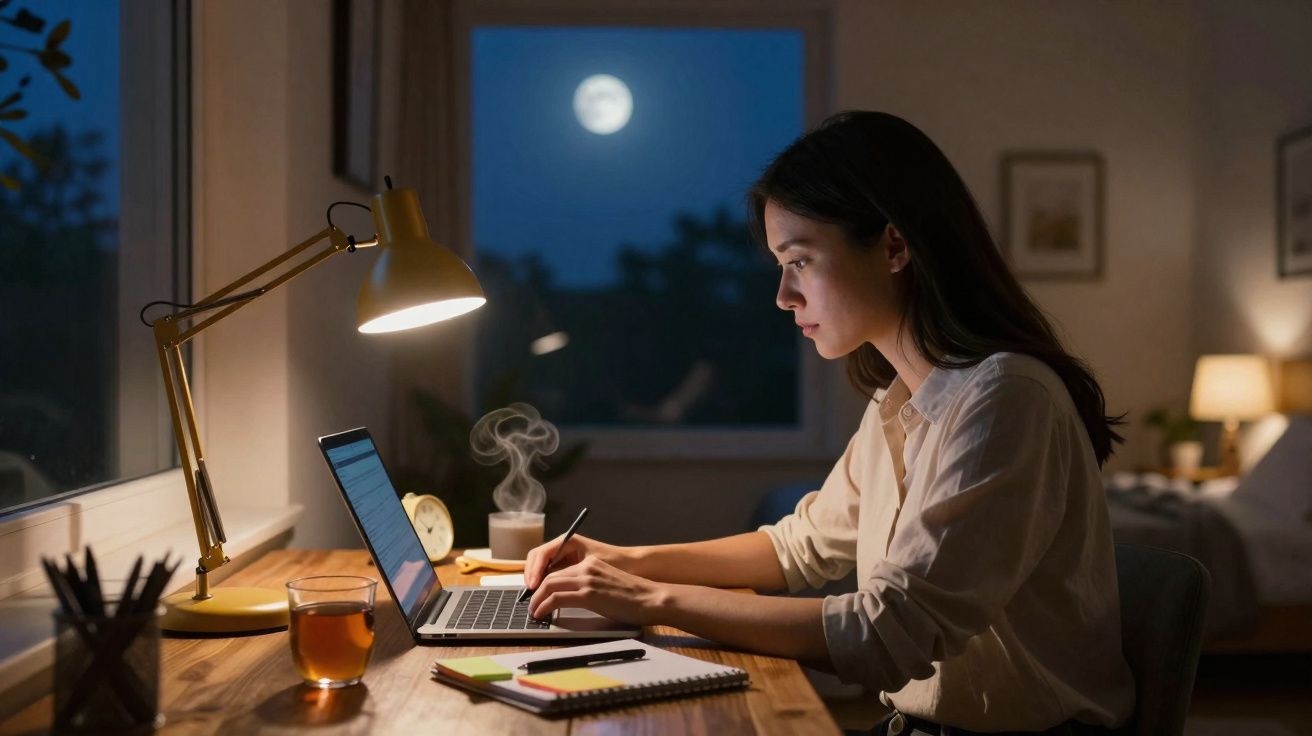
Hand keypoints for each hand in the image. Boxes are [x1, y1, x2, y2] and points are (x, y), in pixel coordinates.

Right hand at [523, 533, 626, 589]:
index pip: (541, 553)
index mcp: (568, 541)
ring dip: (536, 582)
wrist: (636, 565)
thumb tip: (549, 585)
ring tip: (535, 598)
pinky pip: (551, 575)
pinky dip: (545, 585)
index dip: (534, 570)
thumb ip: (570, 574)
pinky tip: (545, 597)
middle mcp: (564, 547)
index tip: (533, 586)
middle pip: (536, 560)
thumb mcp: (592, 567)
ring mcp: (565, 557)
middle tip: (530, 595)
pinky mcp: (569, 568)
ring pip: (541, 569)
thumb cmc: (618, 562)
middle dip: (531, 577)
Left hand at [528, 554, 667, 624]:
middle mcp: (586, 567)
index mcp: (591, 563)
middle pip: (550, 575)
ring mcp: (587, 579)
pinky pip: (556, 598)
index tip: (536, 594)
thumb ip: (589, 586)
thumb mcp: (607, 584)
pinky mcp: (588, 594)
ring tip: (533, 611)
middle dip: (535, 591)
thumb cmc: (634, 597)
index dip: (543, 582)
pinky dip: (544, 606)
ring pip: (549, 585)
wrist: (651, 599)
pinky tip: (541, 614)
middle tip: (530, 604)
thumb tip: (570, 599)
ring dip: (536, 599)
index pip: (558, 569)